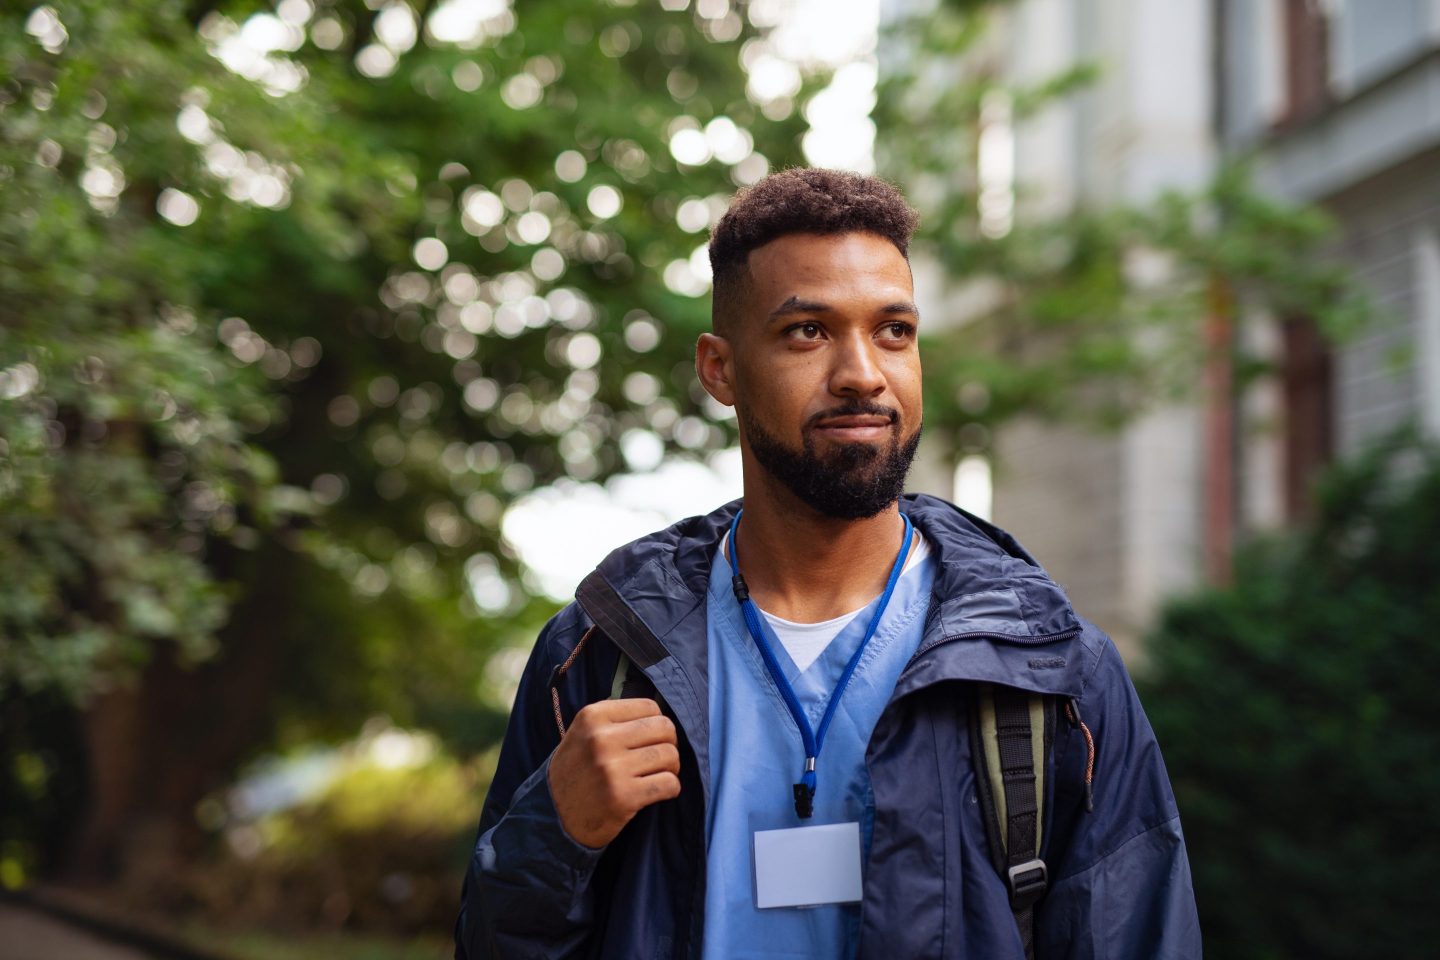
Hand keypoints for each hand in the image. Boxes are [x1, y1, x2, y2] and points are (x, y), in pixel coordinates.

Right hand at [547, 698, 681, 848]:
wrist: (555, 815)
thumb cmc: (577, 770)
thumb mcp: (584, 733)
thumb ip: (616, 719)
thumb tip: (660, 713)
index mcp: (593, 716)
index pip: (650, 707)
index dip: (656, 723)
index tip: (649, 738)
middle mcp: (602, 739)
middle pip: (664, 728)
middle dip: (668, 743)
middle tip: (658, 757)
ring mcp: (613, 769)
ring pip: (670, 755)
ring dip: (671, 767)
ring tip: (657, 774)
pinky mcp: (624, 797)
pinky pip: (670, 783)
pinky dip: (671, 788)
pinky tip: (657, 791)